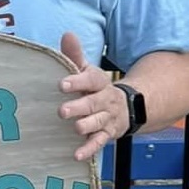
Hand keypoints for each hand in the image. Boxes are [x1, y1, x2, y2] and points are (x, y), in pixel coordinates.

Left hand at [57, 31, 129, 161]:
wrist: (127, 106)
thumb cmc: (94, 87)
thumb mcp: (87, 70)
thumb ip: (75, 55)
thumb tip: (67, 34)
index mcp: (98, 83)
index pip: (90, 80)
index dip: (77, 81)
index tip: (62, 84)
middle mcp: (104, 100)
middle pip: (92, 103)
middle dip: (79, 107)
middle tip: (63, 111)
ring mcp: (107, 118)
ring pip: (98, 122)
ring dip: (87, 126)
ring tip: (76, 128)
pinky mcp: (107, 134)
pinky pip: (99, 142)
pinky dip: (89, 149)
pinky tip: (77, 154)